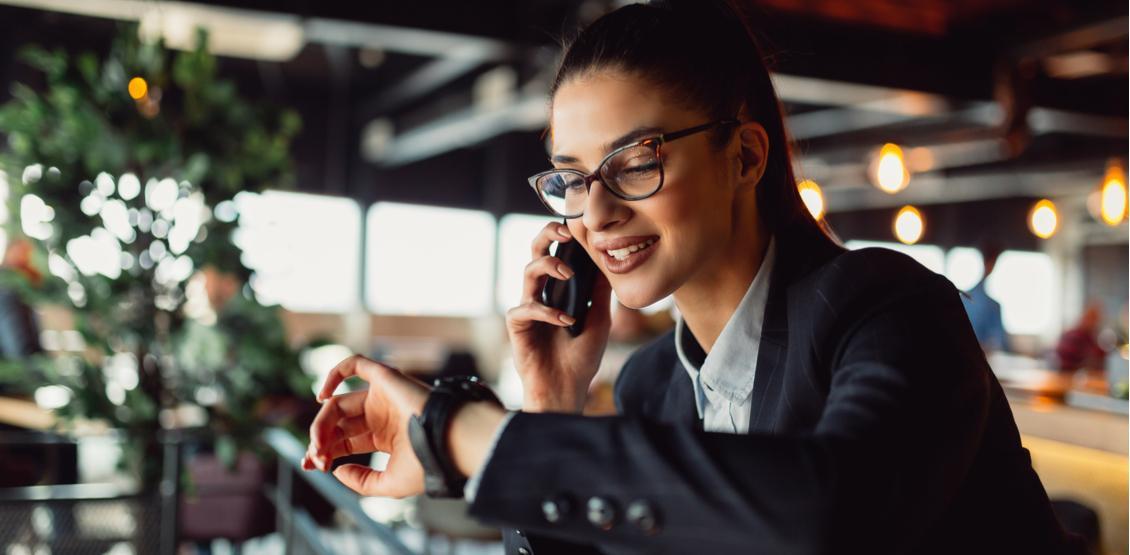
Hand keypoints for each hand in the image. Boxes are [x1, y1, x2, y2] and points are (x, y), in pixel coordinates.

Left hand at [303, 355, 428, 497]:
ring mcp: (382, 395)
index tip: (311, 467)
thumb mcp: (389, 483)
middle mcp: (381, 415)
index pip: (344, 442)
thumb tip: (337, 470)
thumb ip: (362, 481)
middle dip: (320, 441)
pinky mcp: (386, 378)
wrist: (451, 441)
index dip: (324, 452)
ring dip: (321, 422)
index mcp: (384, 437)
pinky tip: (321, 397)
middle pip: (337, 424)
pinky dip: (334, 374)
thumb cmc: (428, 462)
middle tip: (315, 460)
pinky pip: (356, 365)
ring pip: (338, 403)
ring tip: (319, 442)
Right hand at [505, 221, 612, 412]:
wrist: (567, 388)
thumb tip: (609, 261)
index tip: (580, 227)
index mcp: (558, 289)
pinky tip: (565, 321)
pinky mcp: (517, 326)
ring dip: (548, 267)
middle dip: (547, 235)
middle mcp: (541, 293)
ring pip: (528, 272)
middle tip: (565, 233)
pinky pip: (526, 308)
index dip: (563, 236)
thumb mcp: (599, 319)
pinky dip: (547, 312)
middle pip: (535, 251)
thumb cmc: (581, 356)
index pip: (557, 253)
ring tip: (567, 275)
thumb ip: (599, 292)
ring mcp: (528, 307)